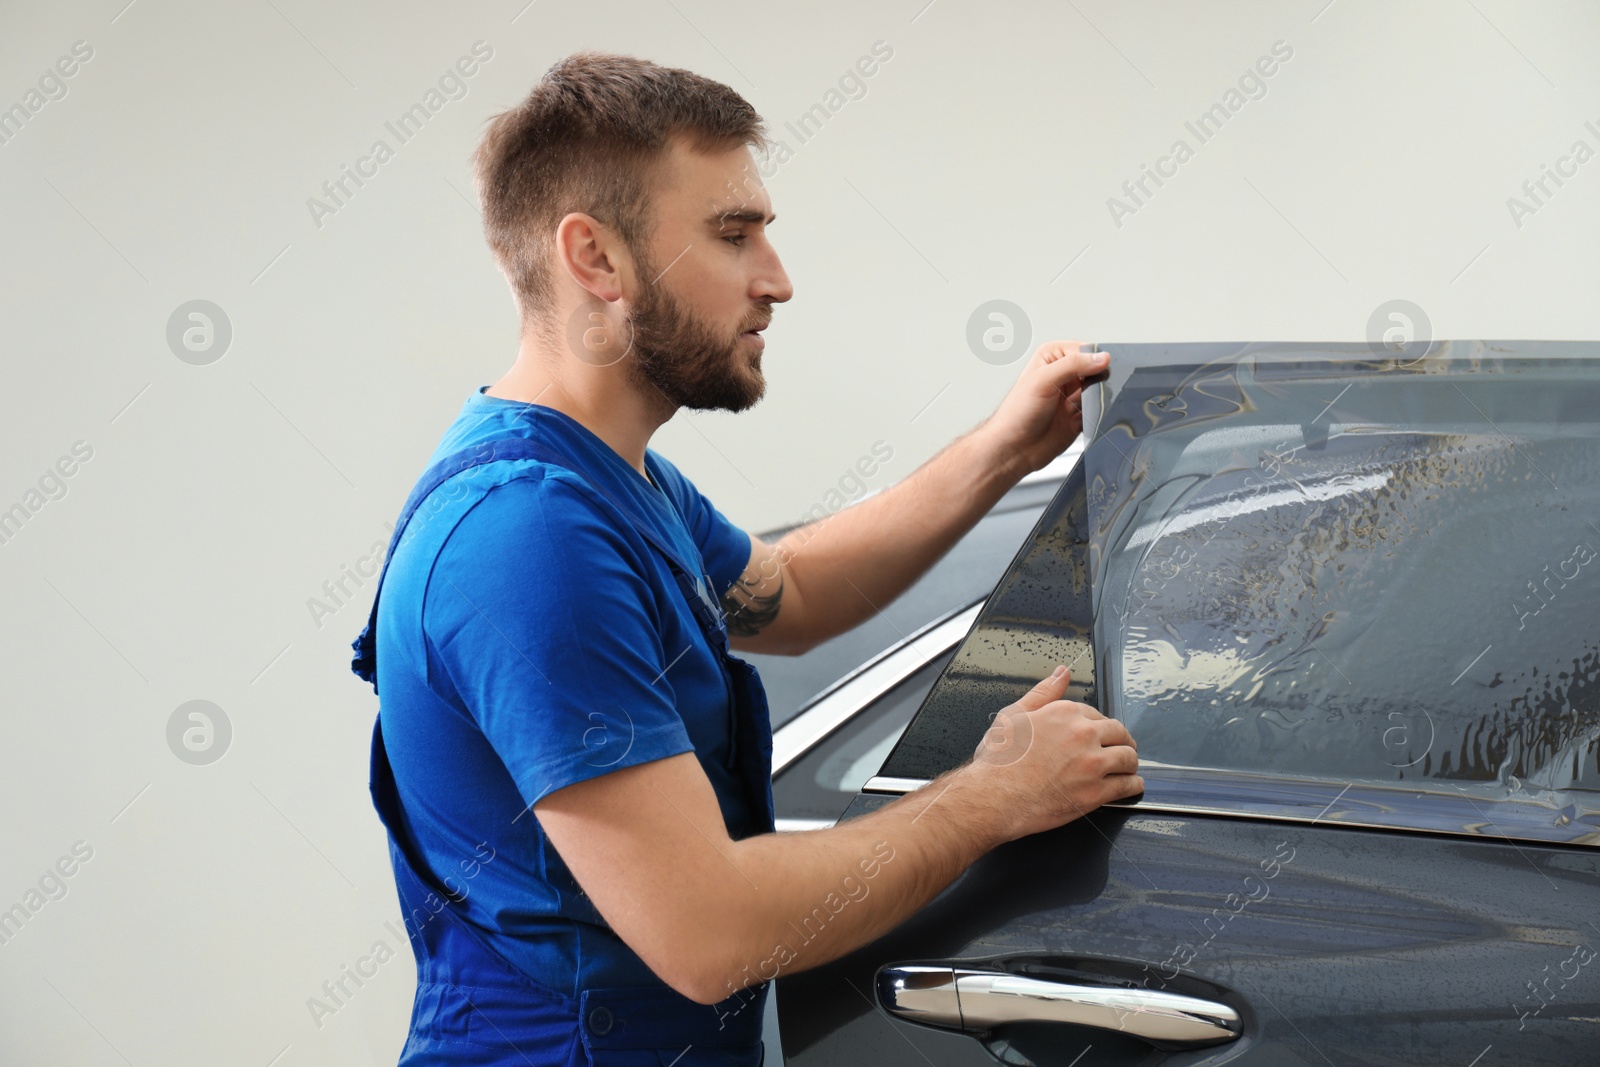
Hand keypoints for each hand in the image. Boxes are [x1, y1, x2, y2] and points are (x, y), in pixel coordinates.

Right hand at [966, 666, 1141, 842]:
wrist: (994, 798)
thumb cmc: (999, 761)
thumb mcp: (1014, 715)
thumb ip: (1043, 692)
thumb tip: (1061, 673)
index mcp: (1065, 713)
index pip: (1096, 715)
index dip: (1098, 726)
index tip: (1098, 735)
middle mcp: (1083, 734)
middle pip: (1119, 734)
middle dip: (1122, 741)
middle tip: (1120, 749)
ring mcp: (1092, 764)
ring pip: (1128, 759)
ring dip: (1130, 763)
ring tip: (1127, 768)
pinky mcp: (1096, 793)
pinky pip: (1127, 787)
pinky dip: (1133, 786)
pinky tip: (1131, 786)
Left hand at [981, 340, 1108, 477]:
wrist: (1014, 449)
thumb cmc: (1016, 414)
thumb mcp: (1042, 380)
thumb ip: (1073, 365)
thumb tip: (1100, 357)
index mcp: (1051, 357)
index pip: (1083, 349)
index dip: (1094, 357)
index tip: (1100, 367)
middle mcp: (1063, 374)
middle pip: (1094, 369)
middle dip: (1097, 380)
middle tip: (1091, 389)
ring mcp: (1071, 395)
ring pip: (1098, 390)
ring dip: (1096, 398)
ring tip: (1080, 406)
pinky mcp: (1079, 415)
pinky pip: (1097, 410)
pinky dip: (1096, 413)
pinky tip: (1082, 418)